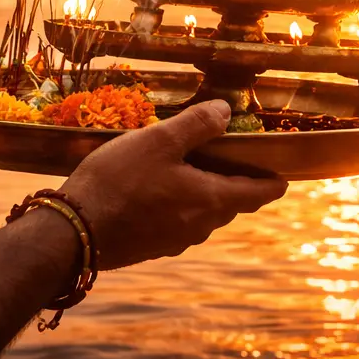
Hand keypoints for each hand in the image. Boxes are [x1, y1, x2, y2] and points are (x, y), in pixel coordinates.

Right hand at [60, 100, 287, 267]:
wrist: (74, 231)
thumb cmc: (119, 180)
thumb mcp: (160, 140)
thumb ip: (197, 124)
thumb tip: (225, 111)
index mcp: (210, 200)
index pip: (257, 194)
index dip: (272, 182)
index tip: (283, 176)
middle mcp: (199, 226)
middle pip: (230, 204)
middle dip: (235, 183)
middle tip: (233, 159)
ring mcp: (175, 240)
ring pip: (203, 214)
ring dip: (205, 194)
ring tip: (192, 168)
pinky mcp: (152, 247)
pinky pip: (178, 223)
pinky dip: (180, 205)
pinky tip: (159, 189)